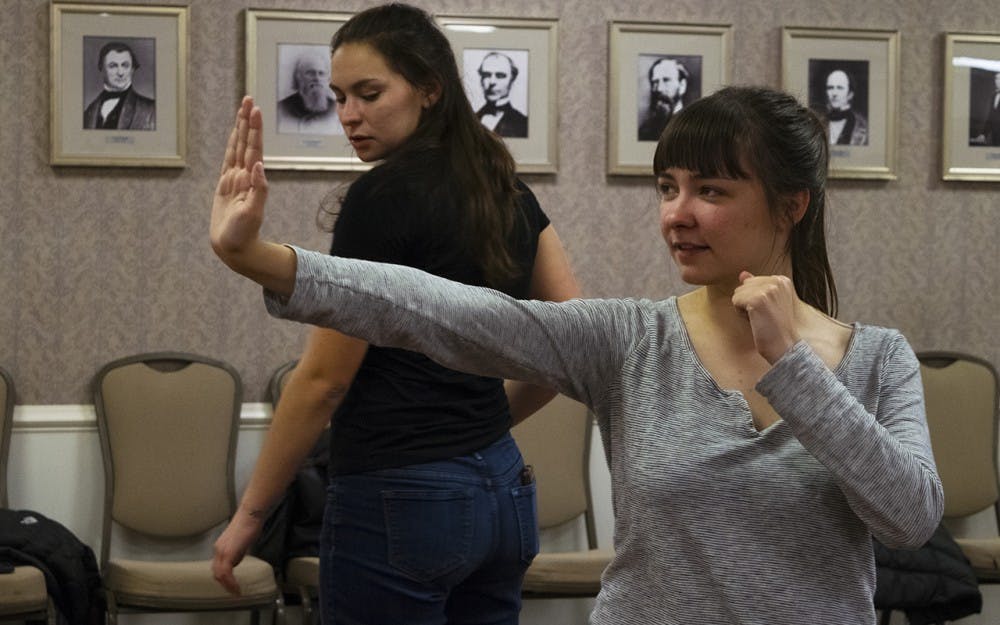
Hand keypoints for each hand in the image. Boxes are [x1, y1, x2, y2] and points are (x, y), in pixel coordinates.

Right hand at [211, 96, 268, 266]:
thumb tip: (259, 166)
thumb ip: (259, 189)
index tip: (255, 110)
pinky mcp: (225, 185)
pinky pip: (228, 160)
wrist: (234, 247)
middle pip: (246, 142)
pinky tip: (234, 134)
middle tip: (249, 99)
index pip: (254, 149)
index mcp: (251, 179)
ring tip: (244, 109)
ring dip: (241, 129)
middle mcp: (245, 176)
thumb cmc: (244, 234)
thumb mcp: (253, 213)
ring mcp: (235, 179)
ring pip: (238, 148)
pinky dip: (231, 145)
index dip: (254, 129)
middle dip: (247, 121)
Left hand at [212, 509, 264, 594]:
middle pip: (216, 572)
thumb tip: (238, 558)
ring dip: (228, 586)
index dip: (223, 578)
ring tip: (236, 592)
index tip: (231, 585)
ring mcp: (222, 552)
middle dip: (224, 584)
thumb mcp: (241, 541)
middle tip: (233, 591)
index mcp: (220, 547)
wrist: (250, 515)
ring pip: (219, 575)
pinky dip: (231, 582)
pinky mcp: (228, 553)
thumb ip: (238, 551)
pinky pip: (226, 573)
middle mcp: (218, 550)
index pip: (217, 567)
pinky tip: (237, 587)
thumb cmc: (249, 524)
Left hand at [731, 271, 800, 363]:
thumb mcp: (768, 302)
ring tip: (760, 318)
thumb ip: (756, 286)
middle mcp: (777, 280)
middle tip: (764, 316)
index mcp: (782, 280)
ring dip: (743, 308)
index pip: (752, 282)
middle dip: (747, 302)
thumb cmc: (775, 327)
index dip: (754, 299)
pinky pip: (735, 301)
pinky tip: (755, 321)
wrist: (784, 346)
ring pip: (738, 293)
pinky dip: (741, 313)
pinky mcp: (758, 299)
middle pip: (744, 286)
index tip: (769, 311)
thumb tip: (742, 273)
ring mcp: (768, 289)